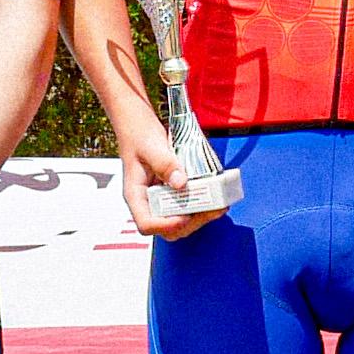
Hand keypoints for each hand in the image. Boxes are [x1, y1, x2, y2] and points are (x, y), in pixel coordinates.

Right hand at [111, 107, 217, 241]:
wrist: (139, 125)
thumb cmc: (139, 135)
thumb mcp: (151, 146)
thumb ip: (165, 164)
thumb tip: (181, 183)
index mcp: (136, 195)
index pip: (146, 223)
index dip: (166, 225)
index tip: (185, 216)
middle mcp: (148, 202)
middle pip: (167, 228)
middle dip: (190, 223)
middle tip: (211, 210)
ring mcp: (161, 199)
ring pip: (180, 222)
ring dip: (200, 217)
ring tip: (218, 206)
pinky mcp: (173, 193)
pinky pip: (187, 208)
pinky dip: (202, 207)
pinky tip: (216, 198)